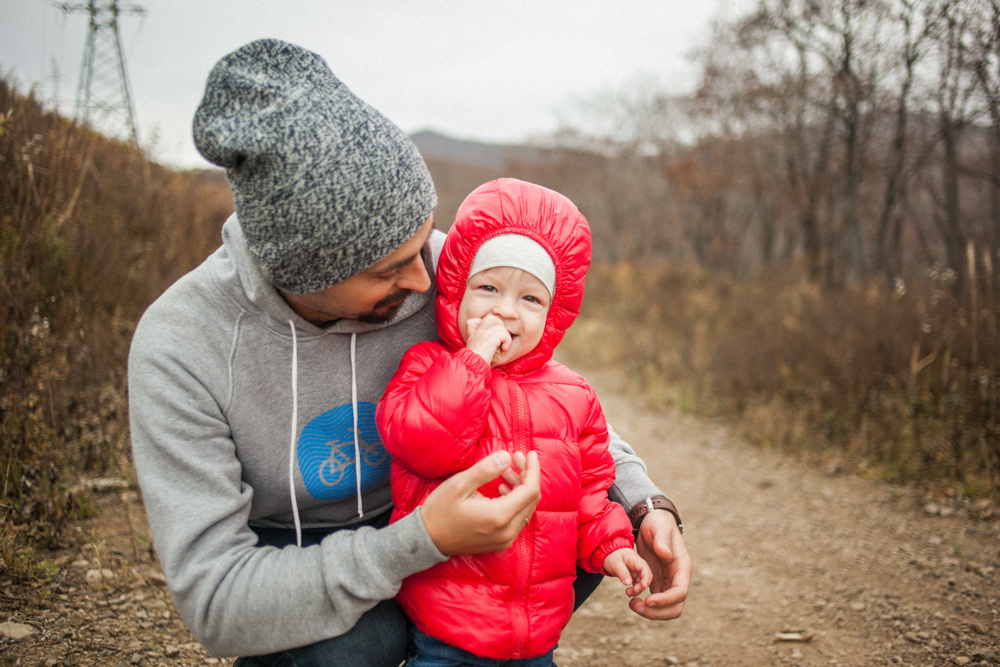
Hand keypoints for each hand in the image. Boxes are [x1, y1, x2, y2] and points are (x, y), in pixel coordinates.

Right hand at [420, 450, 539, 554]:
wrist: (427, 539)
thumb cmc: (440, 511)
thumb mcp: (459, 484)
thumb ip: (486, 469)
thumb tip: (507, 456)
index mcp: (499, 517)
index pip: (530, 490)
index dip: (532, 469)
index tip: (530, 453)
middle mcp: (507, 532)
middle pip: (531, 499)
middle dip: (526, 476)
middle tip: (514, 458)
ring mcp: (505, 540)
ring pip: (526, 509)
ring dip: (520, 488)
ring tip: (504, 472)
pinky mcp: (501, 542)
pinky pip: (517, 519)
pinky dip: (515, 501)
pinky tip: (502, 489)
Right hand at [465, 314, 510, 365]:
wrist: (472, 367)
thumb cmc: (477, 364)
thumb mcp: (478, 352)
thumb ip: (485, 346)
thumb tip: (500, 346)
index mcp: (473, 335)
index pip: (475, 321)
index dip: (485, 325)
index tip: (490, 337)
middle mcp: (477, 332)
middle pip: (490, 318)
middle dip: (500, 326)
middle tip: (500, 339)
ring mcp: (483, 334)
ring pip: (500, 326)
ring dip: (505, 336)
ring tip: (503, 347)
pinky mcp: (490, 338)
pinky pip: (503, 333)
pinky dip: (507, 341)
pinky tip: (504, 349)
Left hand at [603, 548, 650, 597]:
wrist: (608, 555)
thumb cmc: (612, 556)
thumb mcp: (615, 563)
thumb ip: (622, 572)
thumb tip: (628, 583)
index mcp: (635, 559)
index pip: (644, 568)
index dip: (646, 577)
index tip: (643, 586)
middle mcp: (638, 566)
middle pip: (646, 577)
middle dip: (642, 586)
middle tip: (633, 591)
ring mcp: (636, 572)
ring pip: (642, 582)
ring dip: (637, 590)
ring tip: (628, 593)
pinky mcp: (633, 577)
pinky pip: (637, 585)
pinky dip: (634, 590)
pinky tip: (628, 593)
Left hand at [628, 510, 690, 619]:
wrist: (652, 521)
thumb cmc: (657, 522)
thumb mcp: (659, 527)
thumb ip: (662, 539)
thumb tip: (665, 553)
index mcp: (682, 567)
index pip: (680, 592)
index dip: (666, 600)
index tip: (648, 600)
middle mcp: (678, 578)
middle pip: (675, 606)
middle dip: (657, 612)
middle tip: (637, 606)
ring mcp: (669, 582)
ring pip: (665, 608)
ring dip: (650, 612)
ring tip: (632, 604)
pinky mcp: (658, 583)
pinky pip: (656, 601)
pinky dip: (645, 605)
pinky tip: (631, 599)